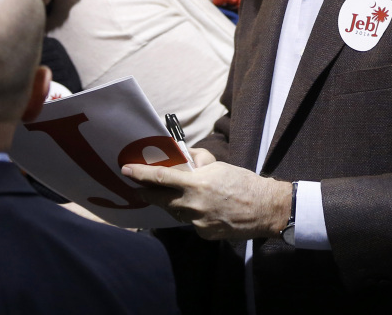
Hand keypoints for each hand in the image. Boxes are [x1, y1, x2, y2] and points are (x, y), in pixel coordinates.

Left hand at [121, 152, 292, 241]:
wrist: (264, 208)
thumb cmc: (241, 181)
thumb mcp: (217, 165)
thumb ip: (195, 161)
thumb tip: (179, 156)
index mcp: (196, 183)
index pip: (160, 178)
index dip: (141, 174)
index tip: (126, 170)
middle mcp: (194, 205)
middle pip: (161, 199)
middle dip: (147, 194)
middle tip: (137, 189)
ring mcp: (198, 222)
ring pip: (175, 212)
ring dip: (172, 203)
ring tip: (177, 196)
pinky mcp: (204, 234)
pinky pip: (190, 222)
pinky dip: (191, 214)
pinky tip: (203, 209)